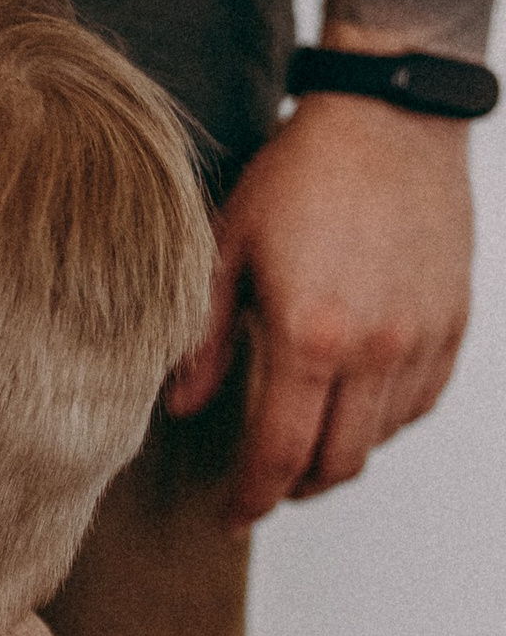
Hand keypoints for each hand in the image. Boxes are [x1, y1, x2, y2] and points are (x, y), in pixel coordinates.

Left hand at [166, 95, 474, 522]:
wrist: (390, 119)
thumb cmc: (302, 172)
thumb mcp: (225, 247)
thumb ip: (203, 337)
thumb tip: (181, 406)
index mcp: (311, 335)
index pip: (281, 452)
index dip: (253, 497)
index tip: (232, 517)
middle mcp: (376, 348)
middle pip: (338, 462)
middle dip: (296, 488)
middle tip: (264, 487)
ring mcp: (423, 338)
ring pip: (382, 437)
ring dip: (340, 455)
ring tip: (304, 445)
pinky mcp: (454, 322)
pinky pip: (422, 402)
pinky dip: (385, 421)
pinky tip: (354, 408)